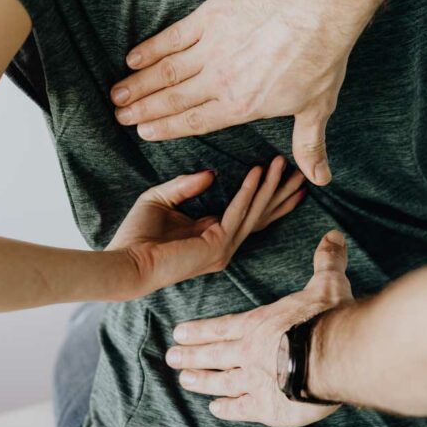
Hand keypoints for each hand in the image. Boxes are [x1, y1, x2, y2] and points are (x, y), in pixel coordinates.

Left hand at [108, 156, 304, 295]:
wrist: (125, 262)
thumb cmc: (136, 236)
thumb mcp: (161, 199)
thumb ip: (186, 185)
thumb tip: (212, 173)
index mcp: (212, 234)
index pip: (249, 213)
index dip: (267, 194)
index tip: (283, 174)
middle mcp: (223, 244)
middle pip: (262, 215)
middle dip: (281, 192)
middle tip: (301, 171)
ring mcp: (223, 248)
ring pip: (255, 212)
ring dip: (270, 186)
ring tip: (283, 163)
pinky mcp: (217, 246)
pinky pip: (237, 213)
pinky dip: (248, 191)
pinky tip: (257, 172)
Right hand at [110, 0, 363, 186]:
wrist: (318, 11)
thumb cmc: (320, 60)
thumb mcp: (316, 109)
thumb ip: (308, 146)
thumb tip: (320, 179)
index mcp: (240, 107)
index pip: (194, 122)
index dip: (166, 128)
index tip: (143, 132)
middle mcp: (219, 82)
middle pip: (173, 99)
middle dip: (143, 109)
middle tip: (120, 116)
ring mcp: (212, 49)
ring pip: (166, 71)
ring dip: (139, 84)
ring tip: (117, 94)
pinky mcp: (210, 19)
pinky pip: (173, 37)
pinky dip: (151, 48)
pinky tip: (133, 58)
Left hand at [165, 231, 352, 426]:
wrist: (333, 356)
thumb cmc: (327, 318)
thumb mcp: (327, 284)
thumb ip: (326, 261)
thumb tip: (333, 235)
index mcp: (259, 324)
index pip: (223, 327)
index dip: (200, 330)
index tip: (179, 333)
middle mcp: (249, 352)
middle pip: (214, 354)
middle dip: (191, 355)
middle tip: (171, 358)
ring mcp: (254, 381)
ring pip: (220, 381)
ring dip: (201, 381)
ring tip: (185, 382)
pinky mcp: (266, 407)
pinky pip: (240, 408)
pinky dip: (227, 409)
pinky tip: (216, 409)